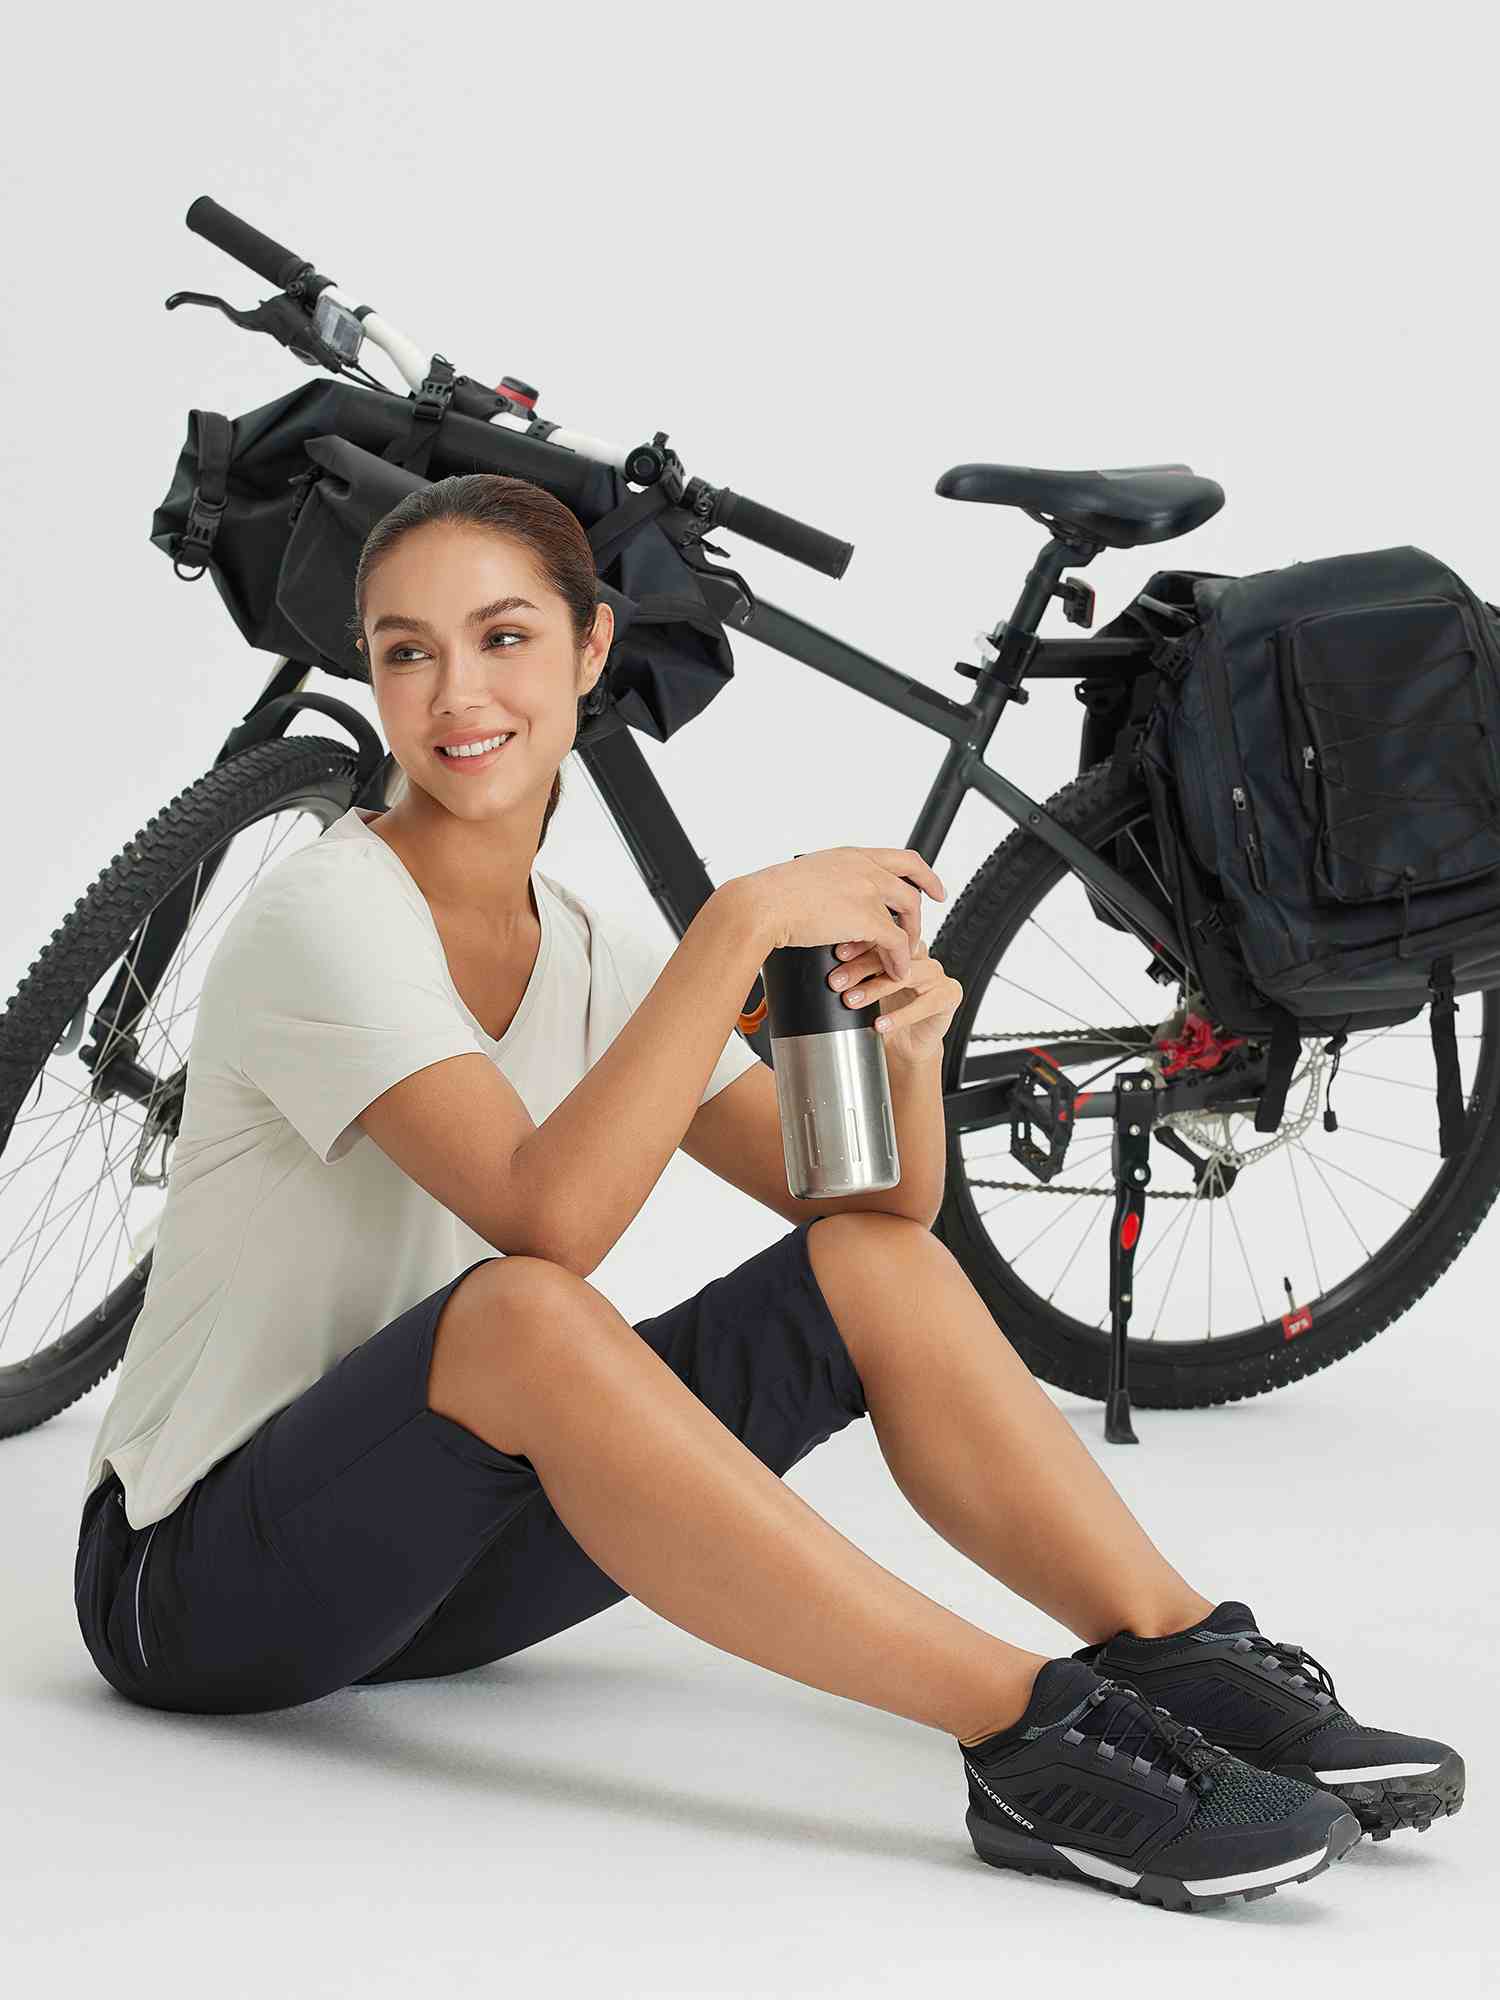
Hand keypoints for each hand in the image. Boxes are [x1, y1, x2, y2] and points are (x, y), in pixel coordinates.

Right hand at [745, 846, 947, 985]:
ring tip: (902, 955)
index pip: (898, 857)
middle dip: (923, 907)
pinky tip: (895, 970)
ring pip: (908, 912)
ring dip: (910, 936)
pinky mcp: (867, 917)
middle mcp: (864, 867)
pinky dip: (899, 959)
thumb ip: (824, 886)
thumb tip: (820, 899)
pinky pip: (896, 942)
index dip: (921, 873)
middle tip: (921, 925)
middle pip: (912, 883)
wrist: (761, 905)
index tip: (930, 886)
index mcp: (849, 856)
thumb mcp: (804, 880)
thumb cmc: (768, 897)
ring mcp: (868, 890)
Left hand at [825, 929, 962, 1060]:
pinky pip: (925, 1003)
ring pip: (908, 975)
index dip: (858, 945)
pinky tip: (880, 1024)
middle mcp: (919, 957)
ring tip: (852, 1001)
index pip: (880, 937)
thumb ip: (850, 976)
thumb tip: (819, 968)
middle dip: (861, 968)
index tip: (836, 955)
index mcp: (899, 948)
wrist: (905, 1047)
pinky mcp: (949, 995)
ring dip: (877, 988)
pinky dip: (901, 1015)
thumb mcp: (863, 991)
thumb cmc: (885, 1014)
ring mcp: (936, 974)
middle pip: (893, 953)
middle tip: (837, 981)